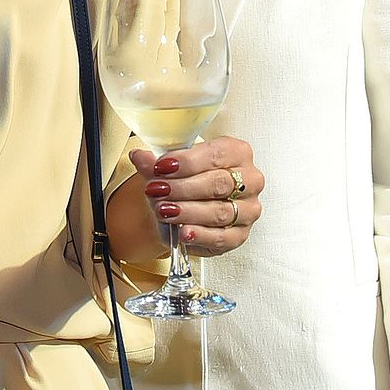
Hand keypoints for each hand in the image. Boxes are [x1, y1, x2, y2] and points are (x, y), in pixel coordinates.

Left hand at [131, 137, 259, 256]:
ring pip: (220, 212)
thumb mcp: (169, 167)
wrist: (185, 204)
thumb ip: (155, 162)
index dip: (187, 161)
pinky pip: (222, 237)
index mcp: (237, 152)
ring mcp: (248, 209)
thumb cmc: (185, 178)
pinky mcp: (240, 235)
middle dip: (184, 188)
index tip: (161, 166)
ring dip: (188, 212)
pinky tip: (183, 232)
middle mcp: (250, 179)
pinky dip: (200, 235)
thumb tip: (139, 157)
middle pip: (218, 183)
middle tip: (158, 190)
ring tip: (163, 210)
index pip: (216, 154)